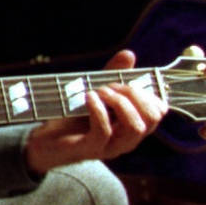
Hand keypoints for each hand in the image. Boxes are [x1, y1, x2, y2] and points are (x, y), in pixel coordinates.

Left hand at [25, 49, 166, 173]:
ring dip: (120, 103)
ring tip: (101, 91)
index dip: (147, 93)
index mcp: (132, 126)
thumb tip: (129, 54)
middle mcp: (127, 140)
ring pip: (134, 128)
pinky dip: (98, 110)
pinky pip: (104, 132)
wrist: (47, 140)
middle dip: (135, 96)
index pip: (158, 112)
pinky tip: (88, 97)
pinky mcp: (90, 149)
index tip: (125, 82)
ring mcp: (110, 147)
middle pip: (151, 119)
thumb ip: (113, 75)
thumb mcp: (97, 92)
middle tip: (111, 85)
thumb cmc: (75, 117)